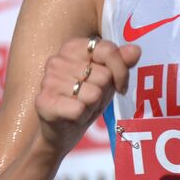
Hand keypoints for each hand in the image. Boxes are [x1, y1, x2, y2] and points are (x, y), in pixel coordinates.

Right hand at [35, 37, 140, 154]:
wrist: (61, 132)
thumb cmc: (85, 100)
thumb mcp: (107, 80)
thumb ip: (120, 62)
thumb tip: (136, 50)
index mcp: (72, 47)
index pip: (108, 50)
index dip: (121, 71)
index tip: (120, 86)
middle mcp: (57, 60)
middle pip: (104, 75)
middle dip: (104, 93)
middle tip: (90, 100)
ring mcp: (48, 80)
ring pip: (93, 94)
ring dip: (92, 106)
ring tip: (81, 107)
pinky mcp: (44, 102)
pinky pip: (79, 109)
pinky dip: (82, 117)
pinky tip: (72, 117)